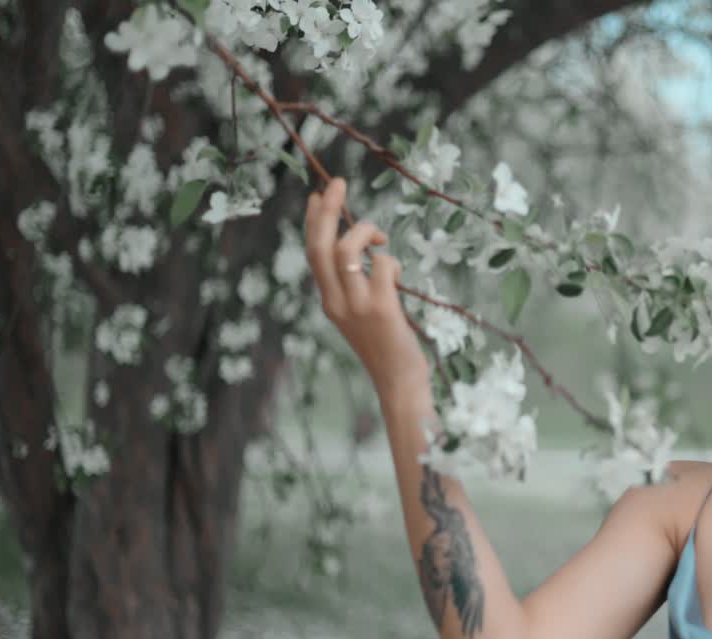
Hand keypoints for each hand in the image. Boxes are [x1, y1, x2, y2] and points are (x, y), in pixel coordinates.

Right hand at [305, 177, 429, 393]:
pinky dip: (392, 261)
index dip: (313, 222)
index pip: (313, 254)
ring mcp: (357, 306)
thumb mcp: (361, 315)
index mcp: (329, 302)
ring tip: (381, 238)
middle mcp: (336, 302)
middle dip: (328, 210)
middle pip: (322, 246)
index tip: (317, 196)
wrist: (398, 382)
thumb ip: (355, 287)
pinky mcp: (382, 309)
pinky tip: (398, 277)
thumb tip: (362, 252)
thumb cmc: (386, 346)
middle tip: (338, 183)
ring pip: (347, 251)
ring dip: (366, 232)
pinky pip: (382, 266)